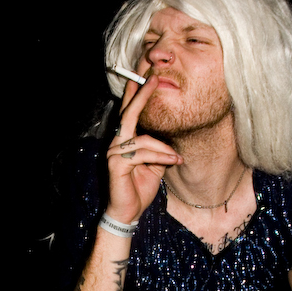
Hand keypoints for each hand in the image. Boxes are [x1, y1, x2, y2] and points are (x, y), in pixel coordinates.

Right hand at [105, 76, 181, 223]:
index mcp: (125, 141)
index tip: (145, 78)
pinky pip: (143, 153)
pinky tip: (171, 162)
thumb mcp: (155, 166)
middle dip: (142, 96)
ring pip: (144, 139)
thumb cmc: (139, 189)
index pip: (129, 114)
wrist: (129, 212)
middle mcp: (117, 143)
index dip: (136, 95)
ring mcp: (114, 153)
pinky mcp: (116, 164)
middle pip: (129, 114)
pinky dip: (160, 157)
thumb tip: (171, 139)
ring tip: (177, 158)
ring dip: (164, 149)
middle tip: (154, 79)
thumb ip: (160, 150)